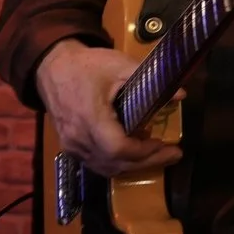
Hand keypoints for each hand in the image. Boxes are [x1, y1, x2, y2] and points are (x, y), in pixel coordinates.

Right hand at [36, 38, 175, 175]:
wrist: (52, 67)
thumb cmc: (86, 65)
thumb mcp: (120, 65)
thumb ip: (150, 81)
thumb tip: (181, 94)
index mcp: (89, 118)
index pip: (117, 149)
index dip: (143, 152)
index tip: (164, 144)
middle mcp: (77, 138)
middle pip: (114, 164)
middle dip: (147, 162)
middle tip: (173, 155)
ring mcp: (71, 145)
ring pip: (105, 168)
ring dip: (134, 165)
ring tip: (158, 154)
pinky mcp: (69, 146)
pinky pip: (96, 163)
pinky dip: (118, 163)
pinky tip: (135, 152)